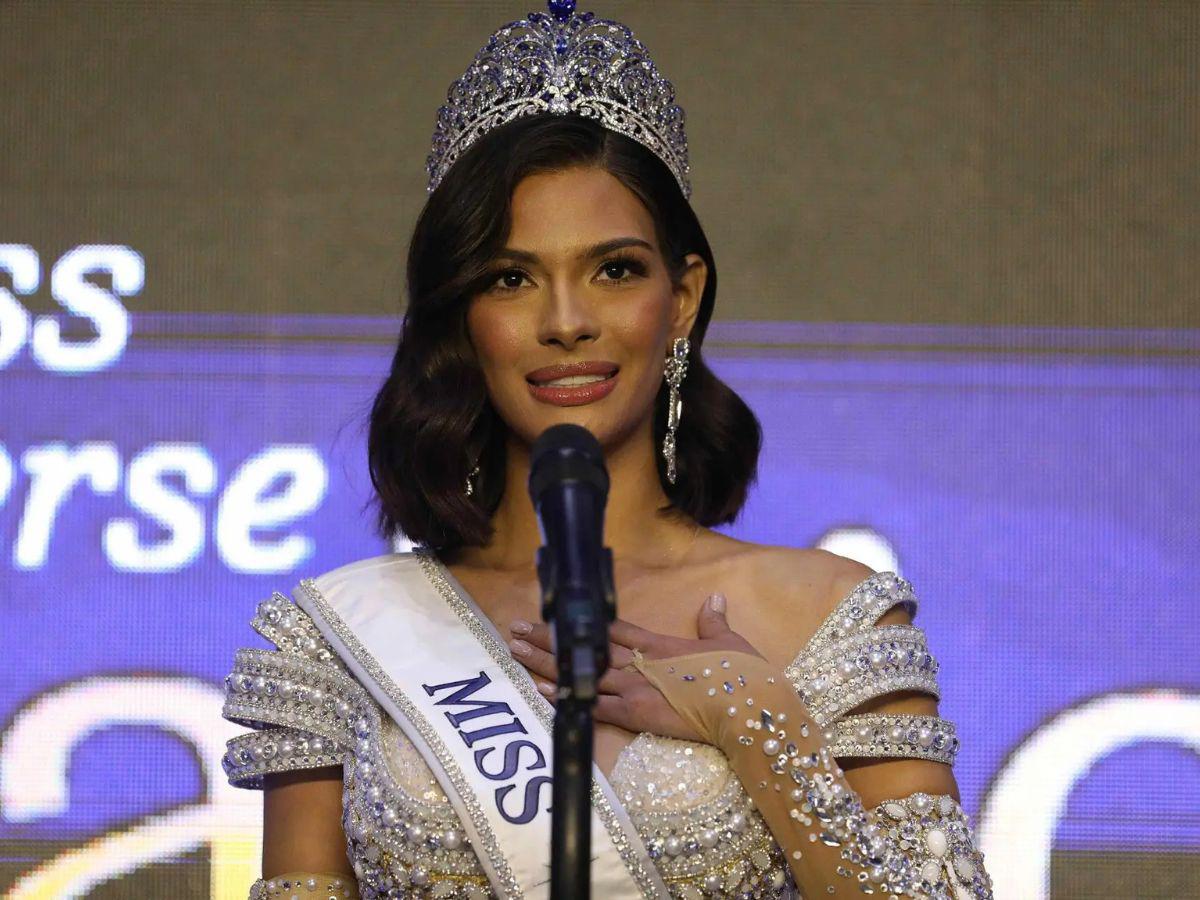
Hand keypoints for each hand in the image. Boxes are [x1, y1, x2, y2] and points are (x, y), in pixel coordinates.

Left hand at [506, 593, 763, 742]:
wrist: (747, 703)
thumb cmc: (742, 673)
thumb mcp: (729, 642)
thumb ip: (714, 622)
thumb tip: (714, 600)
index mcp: (659, 644)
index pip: (612, 628)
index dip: (582, 620)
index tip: (556, 612)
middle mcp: (639, 662)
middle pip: (585, 646)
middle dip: (549, 638)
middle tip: (515, 628)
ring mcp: (634, 687)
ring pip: (581, 672)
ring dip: (546, 663)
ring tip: (515, 652)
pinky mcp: (635, 713)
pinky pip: (593, 705)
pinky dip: (568, 697)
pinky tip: (542, 689)